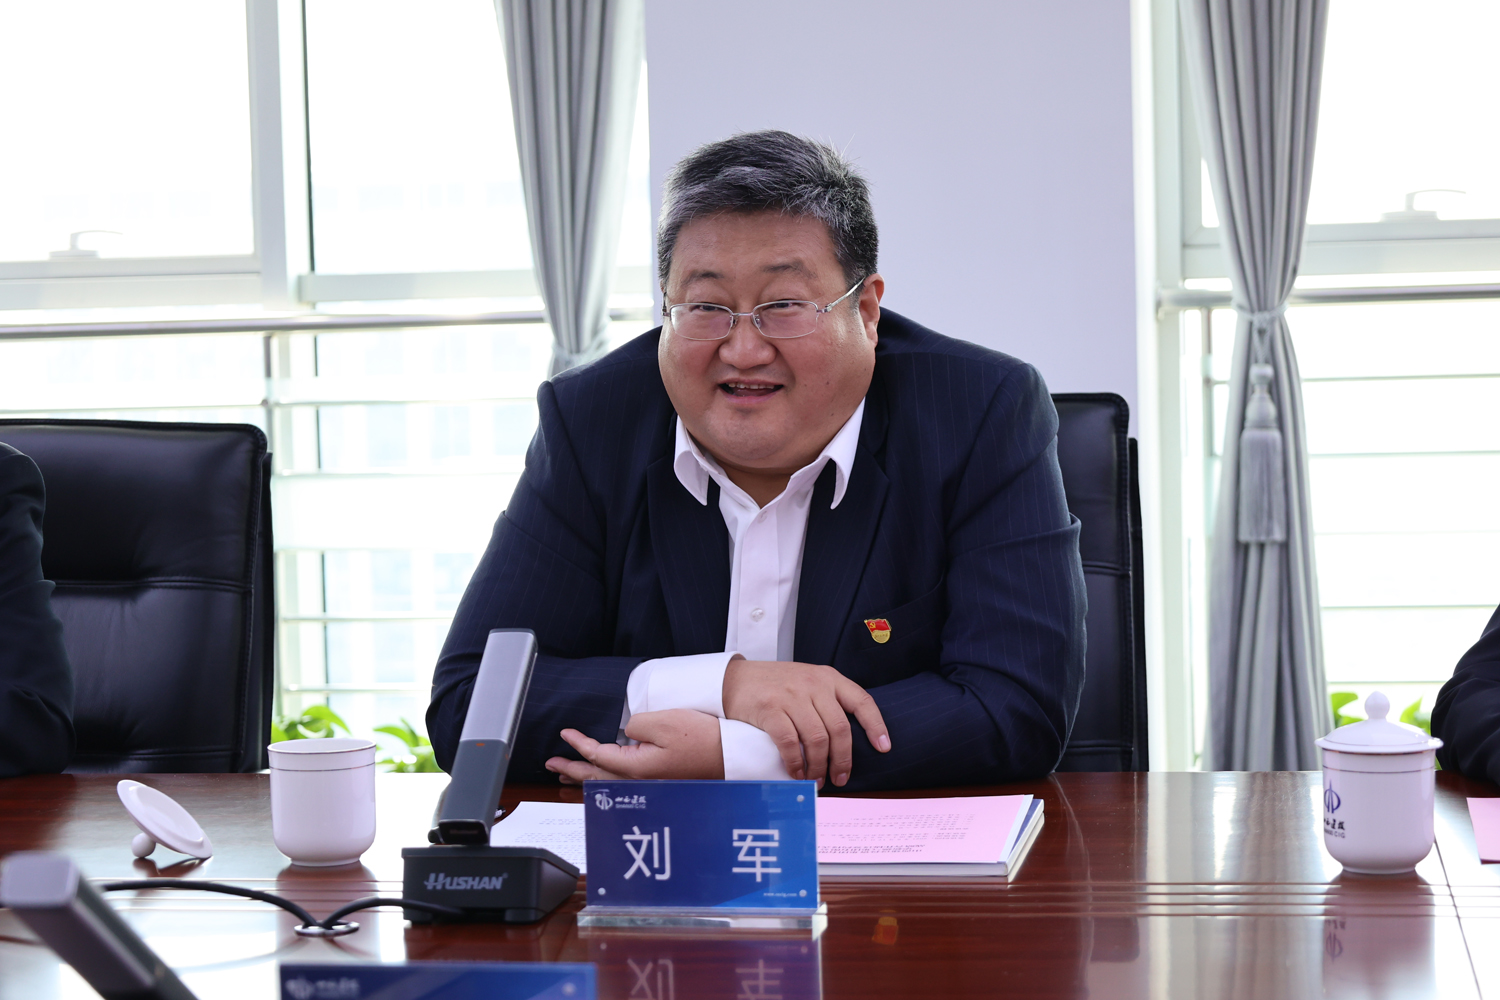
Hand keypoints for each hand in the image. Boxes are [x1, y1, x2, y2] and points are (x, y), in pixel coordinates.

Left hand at [544, 709, 724, 783]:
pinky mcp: (661, 783)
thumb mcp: (664, 721)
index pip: (598, 755)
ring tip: (567, 776)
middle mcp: (641, 782)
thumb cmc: (704, 739)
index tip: (565, 734)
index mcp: (637, 768)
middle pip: (597, 777)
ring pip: (609, 784)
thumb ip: (635, 725)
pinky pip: (622, 785)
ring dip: (585, 779)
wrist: (733, 756)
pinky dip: (604, 781)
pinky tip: (602, 780)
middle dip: (572, 769)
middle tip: (552, 764)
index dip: (579, 744)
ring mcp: (651, 786)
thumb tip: (626, 733)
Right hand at [722, 660, 889, 785]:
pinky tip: (797, 772)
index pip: (861, 701)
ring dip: (819, 766)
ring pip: (817, 739)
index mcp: (828, 678)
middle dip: (843, 760)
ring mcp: (791, 696)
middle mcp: (813, 684)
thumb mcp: (807, 682)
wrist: (734, 678)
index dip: (876, 726)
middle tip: (840, 778)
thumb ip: (827, 700)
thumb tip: (848, 739)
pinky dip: (796, 763)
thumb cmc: (774, 685)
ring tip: (816, 779)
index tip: (884, 748)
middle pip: (840, 729)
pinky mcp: (770, 709)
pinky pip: (790, 742)